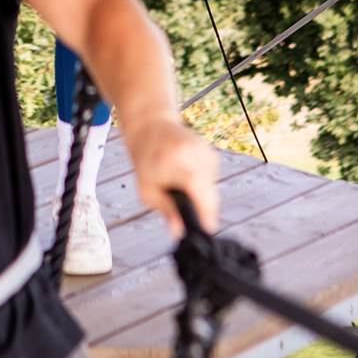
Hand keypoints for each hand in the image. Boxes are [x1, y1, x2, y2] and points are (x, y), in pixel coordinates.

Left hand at [123, 114, 217, 236]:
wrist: (151, 126)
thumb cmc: (145, 159)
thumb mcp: (146, 188)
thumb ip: (165, 210)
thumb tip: (178, 232)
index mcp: (181, 163)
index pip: (203, 194)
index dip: (206, 216)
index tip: (205, 230)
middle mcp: (199, 156)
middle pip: (211, 196)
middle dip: (201, 208)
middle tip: (182, 209)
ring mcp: (208, 153)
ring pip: (213, 189)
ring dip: (200, 195)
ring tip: (178, 186)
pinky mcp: (213, 153)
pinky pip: (212, 180)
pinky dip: (201, 184)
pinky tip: (185, 176)